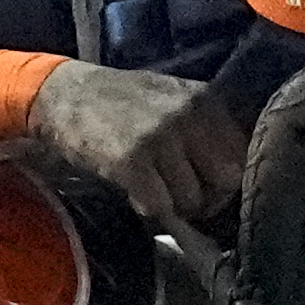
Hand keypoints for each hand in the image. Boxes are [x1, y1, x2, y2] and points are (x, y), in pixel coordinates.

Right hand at [28, 60, 246, 244]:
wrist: (63, 95)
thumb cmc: (120, 103)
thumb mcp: (173, 99)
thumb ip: (205, 129)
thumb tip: (232, 179)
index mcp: (205, 99)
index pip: (242, 156)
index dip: (227, 181)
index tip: (209, 188)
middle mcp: (188, 114)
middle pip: (226, 181)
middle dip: (208, 198)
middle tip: (185, 200)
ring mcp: (160, 137)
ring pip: (193, 199)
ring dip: (175, 206)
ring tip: (155, 193)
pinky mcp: (131, 161)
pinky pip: (160, 206)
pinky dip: (150, 209)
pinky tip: (136, 196)